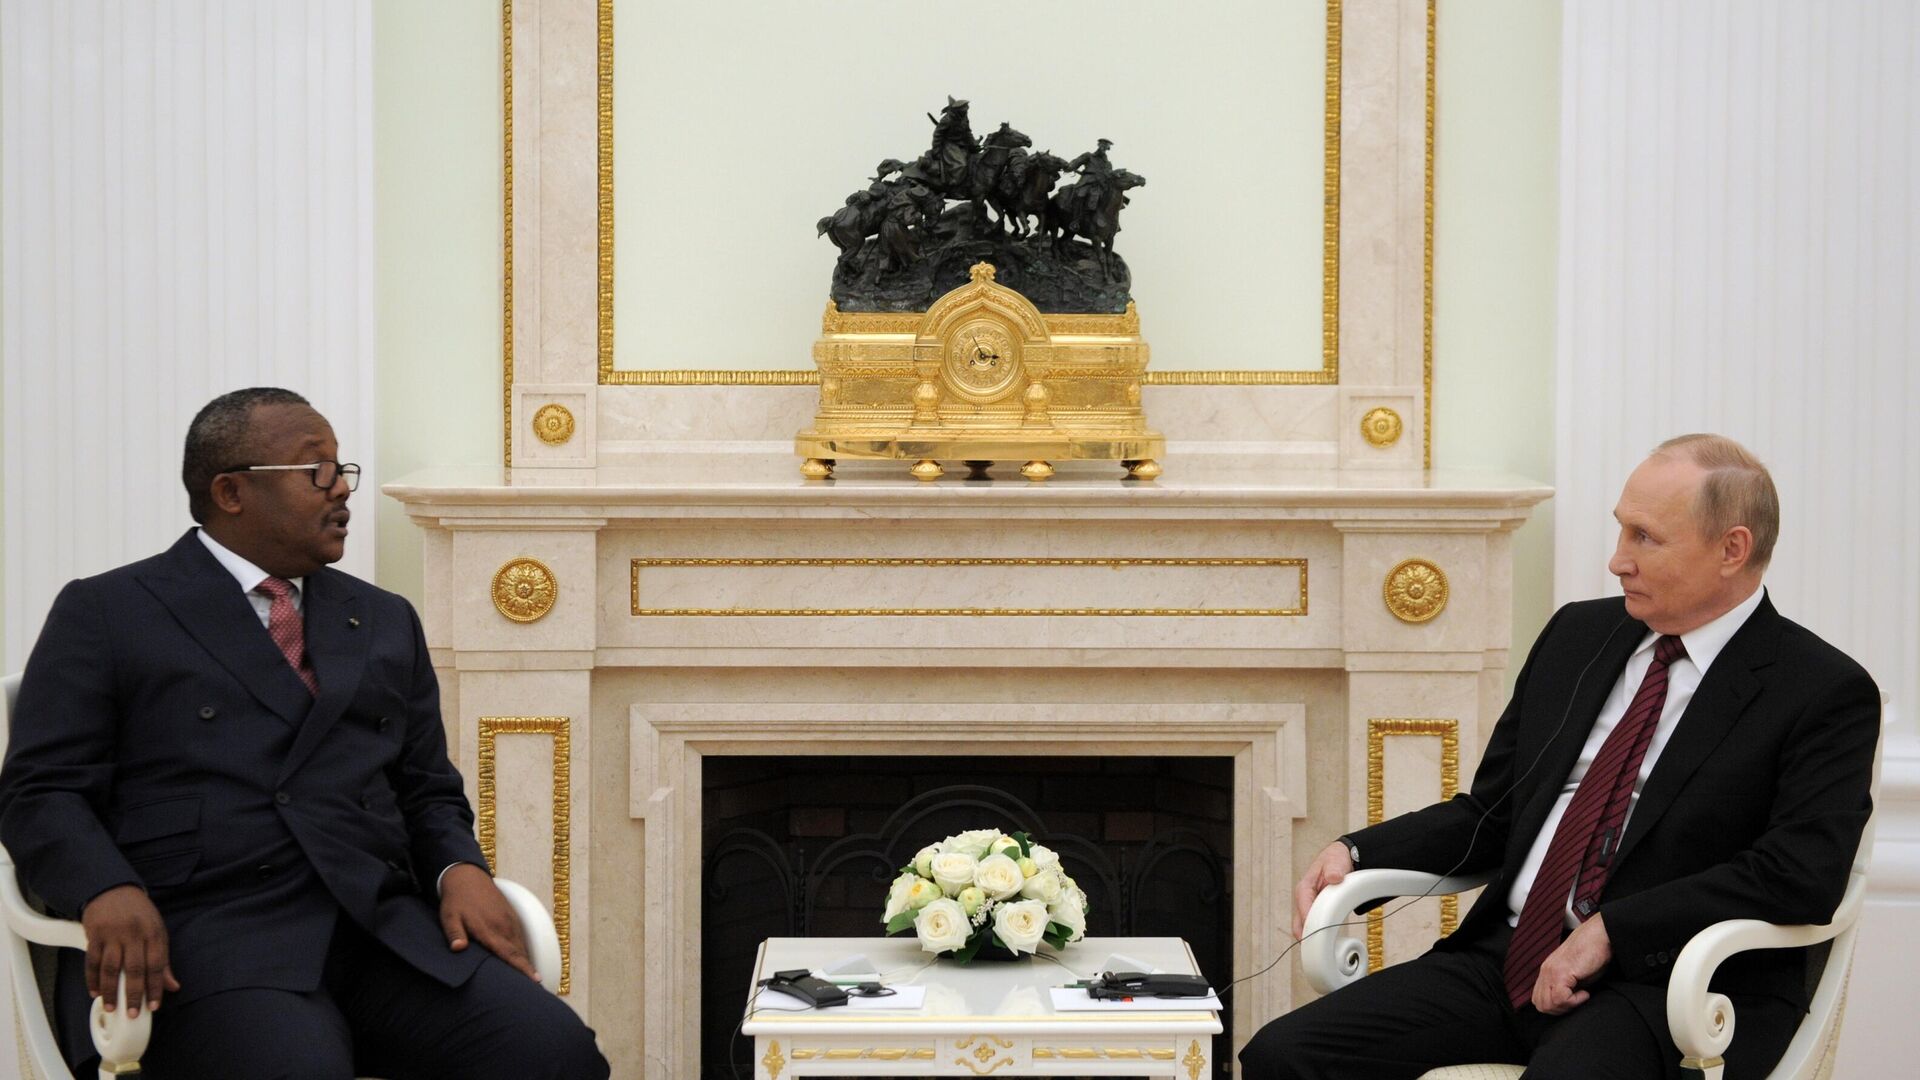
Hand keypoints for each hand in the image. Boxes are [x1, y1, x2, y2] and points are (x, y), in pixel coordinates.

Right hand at [81, 884, 179, 1017]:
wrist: (113, 890)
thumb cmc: (140, 914)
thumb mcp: (157, 931)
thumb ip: (163, 960)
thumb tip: (172, 986)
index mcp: (153, 933)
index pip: (157, 964)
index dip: (156, 987)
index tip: (154, 1005)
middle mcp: (133, 934)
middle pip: (134, 969)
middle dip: (134, 994)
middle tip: (133, 1014)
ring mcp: (112, 935)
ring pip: (110, 967)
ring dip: (110, 990)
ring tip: (112, 1007)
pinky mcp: (94, 936)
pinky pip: (92, 961)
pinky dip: (92, 979)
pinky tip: (95, 992)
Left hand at [438, 862, 538, 981]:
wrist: (467, 877)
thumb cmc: (456, 901)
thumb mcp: (449, 917)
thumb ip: (454, 933)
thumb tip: (459, 948)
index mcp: (489, 929)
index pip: (509, 953)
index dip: (523, 968)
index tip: (536, 980)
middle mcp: (504, 925)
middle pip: (519, 952)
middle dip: (528, 969)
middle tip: (537, 988)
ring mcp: (509, 919)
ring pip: (521, 944)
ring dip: (526, 960)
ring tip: (532, 977)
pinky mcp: (511, 915)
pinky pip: (520, 936)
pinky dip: (523, 949)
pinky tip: (523, 958)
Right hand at [1291, 841, 1354, 940]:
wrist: (1341, 859)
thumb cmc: (1335, 859)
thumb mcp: (1335, 861)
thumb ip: (1334, 869)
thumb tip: (1334, 877)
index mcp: (1305, 887)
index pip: (1302, 907)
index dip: (1309, 920)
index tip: (1316, 932)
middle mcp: (1304, 899)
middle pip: (1298, 923)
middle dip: (1306, 936)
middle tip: (1318, 947)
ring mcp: (1309, 907)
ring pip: (1303, 928)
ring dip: (1311, 938)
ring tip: (1322, 949)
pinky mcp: (1316, 912)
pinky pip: (1312, 927)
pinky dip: (1317, 936)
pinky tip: (1325, 944)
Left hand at [1532, 913, 1611, 1014]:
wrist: (1600, 936)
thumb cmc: (1593, 954)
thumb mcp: (1576, 975)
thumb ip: (1566, 987)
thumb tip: (1566, 1003)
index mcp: (1547, 971)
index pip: (1538, 999)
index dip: (1555, 1006)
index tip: (1572, 1002)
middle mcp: (1546, 971)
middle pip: (1540, 1004)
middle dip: (1560, 1009)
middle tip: (1576, 1002)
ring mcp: (1552, 971)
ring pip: (1547, 1004)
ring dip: (1567, 1006)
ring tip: (1581, 996)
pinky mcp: (1561, 972)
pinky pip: (1560, 998)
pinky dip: (1574, 1001)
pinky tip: (1586, 993)